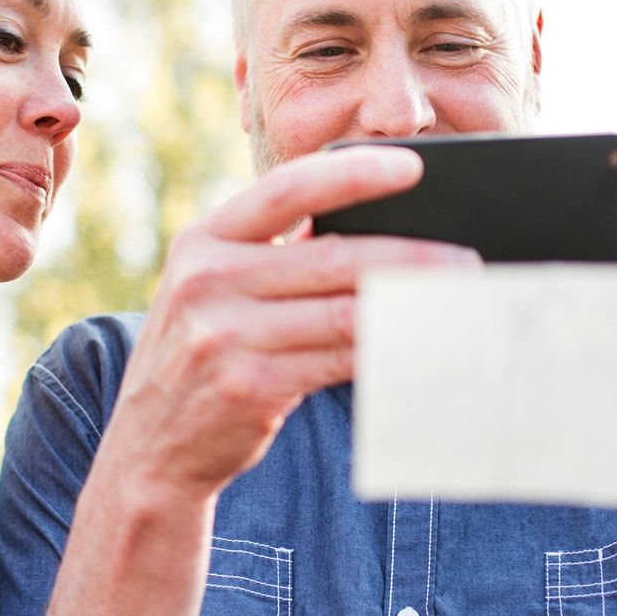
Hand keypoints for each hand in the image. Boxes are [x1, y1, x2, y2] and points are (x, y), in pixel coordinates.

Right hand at [103, 146, 479, 500]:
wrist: (150, 447)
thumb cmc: (204, 354)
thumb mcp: (212, 289)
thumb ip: (272, 255)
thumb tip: (380, 235)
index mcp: (203, 241)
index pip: (286, 190)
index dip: (352, 174)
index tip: (413, 168)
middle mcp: (208, 281)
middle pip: (331, 258)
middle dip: (410, 257)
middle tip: (466, 260)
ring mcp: (225, 337)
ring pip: (345, 314)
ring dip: (411, 310)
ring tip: (457, 304)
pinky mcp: (250, 387)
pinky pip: (339, 362)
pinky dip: (387, 354)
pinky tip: (420, 348)